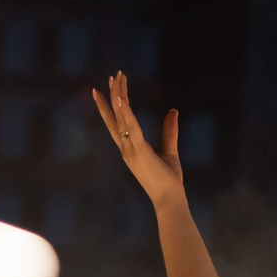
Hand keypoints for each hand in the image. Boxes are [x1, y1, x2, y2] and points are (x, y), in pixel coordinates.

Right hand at [92, 73, 183, 207]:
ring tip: (115, 78)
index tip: (103, 91)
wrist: (169, 200)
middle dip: (112, 96)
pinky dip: (125, 112)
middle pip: (116, 117)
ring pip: (121, 118)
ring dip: (118, 97)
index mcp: (130, 149)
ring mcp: (130, 149)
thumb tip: (173, 110)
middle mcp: (126, 148)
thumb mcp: (170, 151)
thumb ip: (170, 131)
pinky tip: (121, 98)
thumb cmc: (169, 180)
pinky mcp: (139, 150)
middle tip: (111, 76)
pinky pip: (131, 128)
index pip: (117, 124)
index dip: (110, 107)